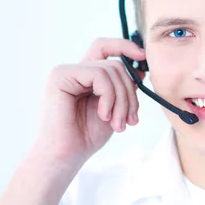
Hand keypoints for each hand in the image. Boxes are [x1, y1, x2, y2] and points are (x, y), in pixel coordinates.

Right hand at [34, 38, 145, 166]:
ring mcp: (65, 71)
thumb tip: (140, 70)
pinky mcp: (60, 76)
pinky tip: (104, 116)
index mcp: (84, 75)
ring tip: (118, 124)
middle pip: (115, 64)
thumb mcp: (114, 109)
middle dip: (130, 92)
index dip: (125, 46)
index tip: (143, 57)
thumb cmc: (86, 137)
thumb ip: (123, 88)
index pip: (105, 47)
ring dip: (122, 100)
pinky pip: (99, 75)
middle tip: (132, 119)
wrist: (64, 157)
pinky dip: (109, 97)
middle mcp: (74, 70)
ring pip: (111, 70)